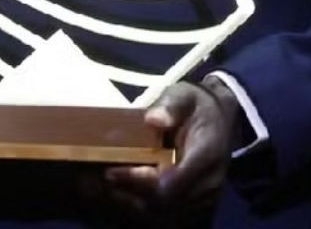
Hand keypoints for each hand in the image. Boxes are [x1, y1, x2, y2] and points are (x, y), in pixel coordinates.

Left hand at [86, 77, 238, 225]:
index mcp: (206, 157)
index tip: (110, 171)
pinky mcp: (189, 205)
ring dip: (123, 202)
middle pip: (159, 205)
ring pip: (157, 214)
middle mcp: (205, 186)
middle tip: (89, 180)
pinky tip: (109, 192)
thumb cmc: (198, 107)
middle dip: (123, 194)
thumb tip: (154, 119)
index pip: (169, 184)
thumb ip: (172, 105)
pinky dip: (132, 205)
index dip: (139, 182)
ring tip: (91, 186)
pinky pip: (159, 214)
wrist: (221, 121)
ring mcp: (199, 200)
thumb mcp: (186, 95)